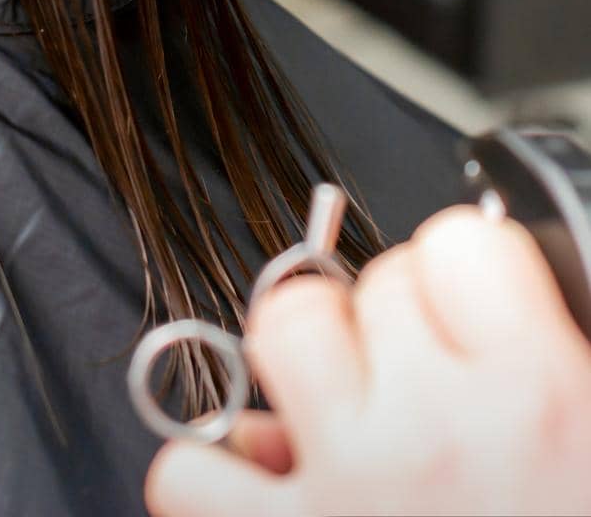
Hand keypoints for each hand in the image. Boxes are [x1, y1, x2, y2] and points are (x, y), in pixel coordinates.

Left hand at [145, 207, 590, 515]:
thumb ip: (545, 371)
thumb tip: (476, 316)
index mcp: (541, 401)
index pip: (459, 244)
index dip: (459, 275)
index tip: (463, 313)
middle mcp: (435, 432)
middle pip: (364, 283)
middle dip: (386, 330)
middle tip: (417, 390)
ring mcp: (346, 495)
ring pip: (276, 332)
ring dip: (302, 372)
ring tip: (343, 424)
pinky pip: (190, 475)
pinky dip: (215, 482)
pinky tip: (273, 502)